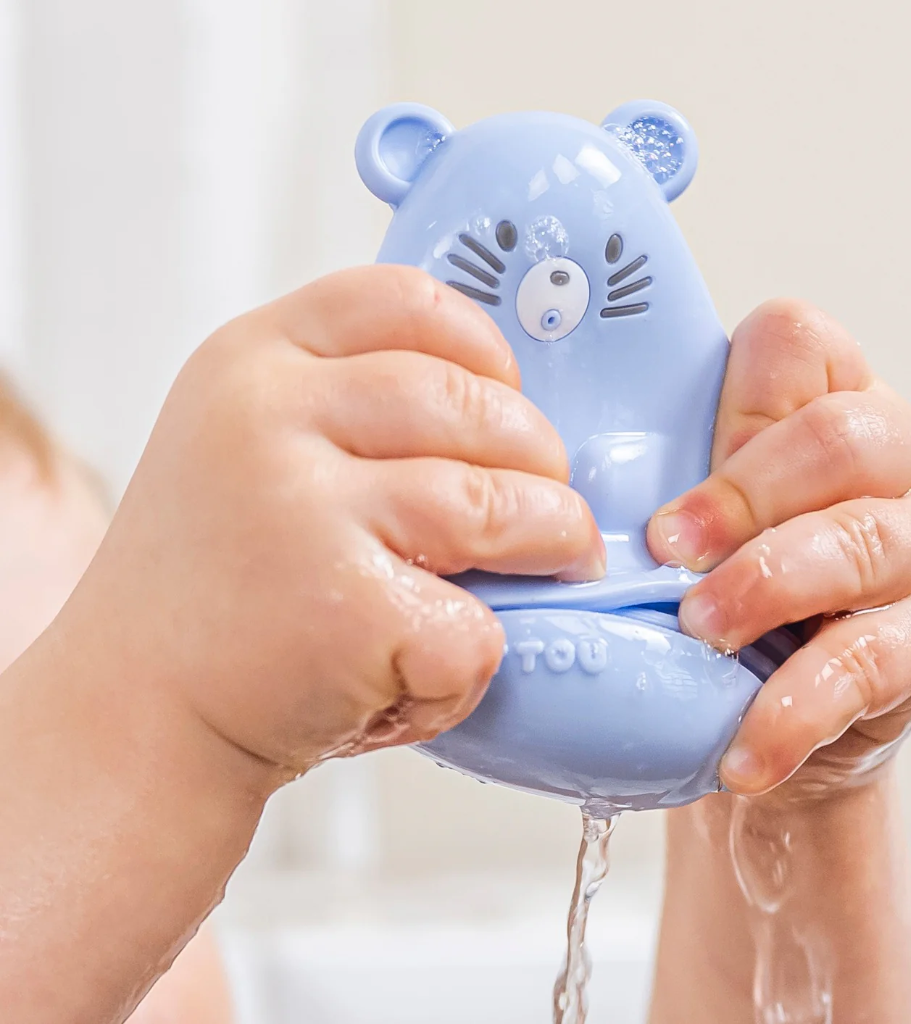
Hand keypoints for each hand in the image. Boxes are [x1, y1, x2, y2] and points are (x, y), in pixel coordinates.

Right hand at [69, 265, 604, 778]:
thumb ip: (347, 408)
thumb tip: (506, 412)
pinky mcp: (345, 611)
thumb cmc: (218, 585)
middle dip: (538, 457)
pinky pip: (474, 622)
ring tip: (551, 564)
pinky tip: (435, 668)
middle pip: (470, 403)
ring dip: (550, 537)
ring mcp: (304, 512)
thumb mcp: (248, 446)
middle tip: (550, 507)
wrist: (133, 711)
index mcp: (252, 361)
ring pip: (494, 502)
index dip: (484, 347)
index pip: (404, 302)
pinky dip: (479, 654)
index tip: (509, 394)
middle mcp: (268, 419)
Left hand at [647, 299, 910, 797]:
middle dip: (741, 498)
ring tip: (701, 630)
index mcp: (834, 398)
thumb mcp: (712, 514)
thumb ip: (674, 474)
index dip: (733, 399)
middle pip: (836, 439)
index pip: (795, 343)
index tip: (673, 468)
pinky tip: (746, 745)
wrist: (791, 704)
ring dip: (765, 586)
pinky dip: (795, 709)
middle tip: (669, 550)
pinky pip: (868, 663)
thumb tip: (563, 482)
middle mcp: (899, 456)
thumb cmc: (742, 582)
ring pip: (860, 542)